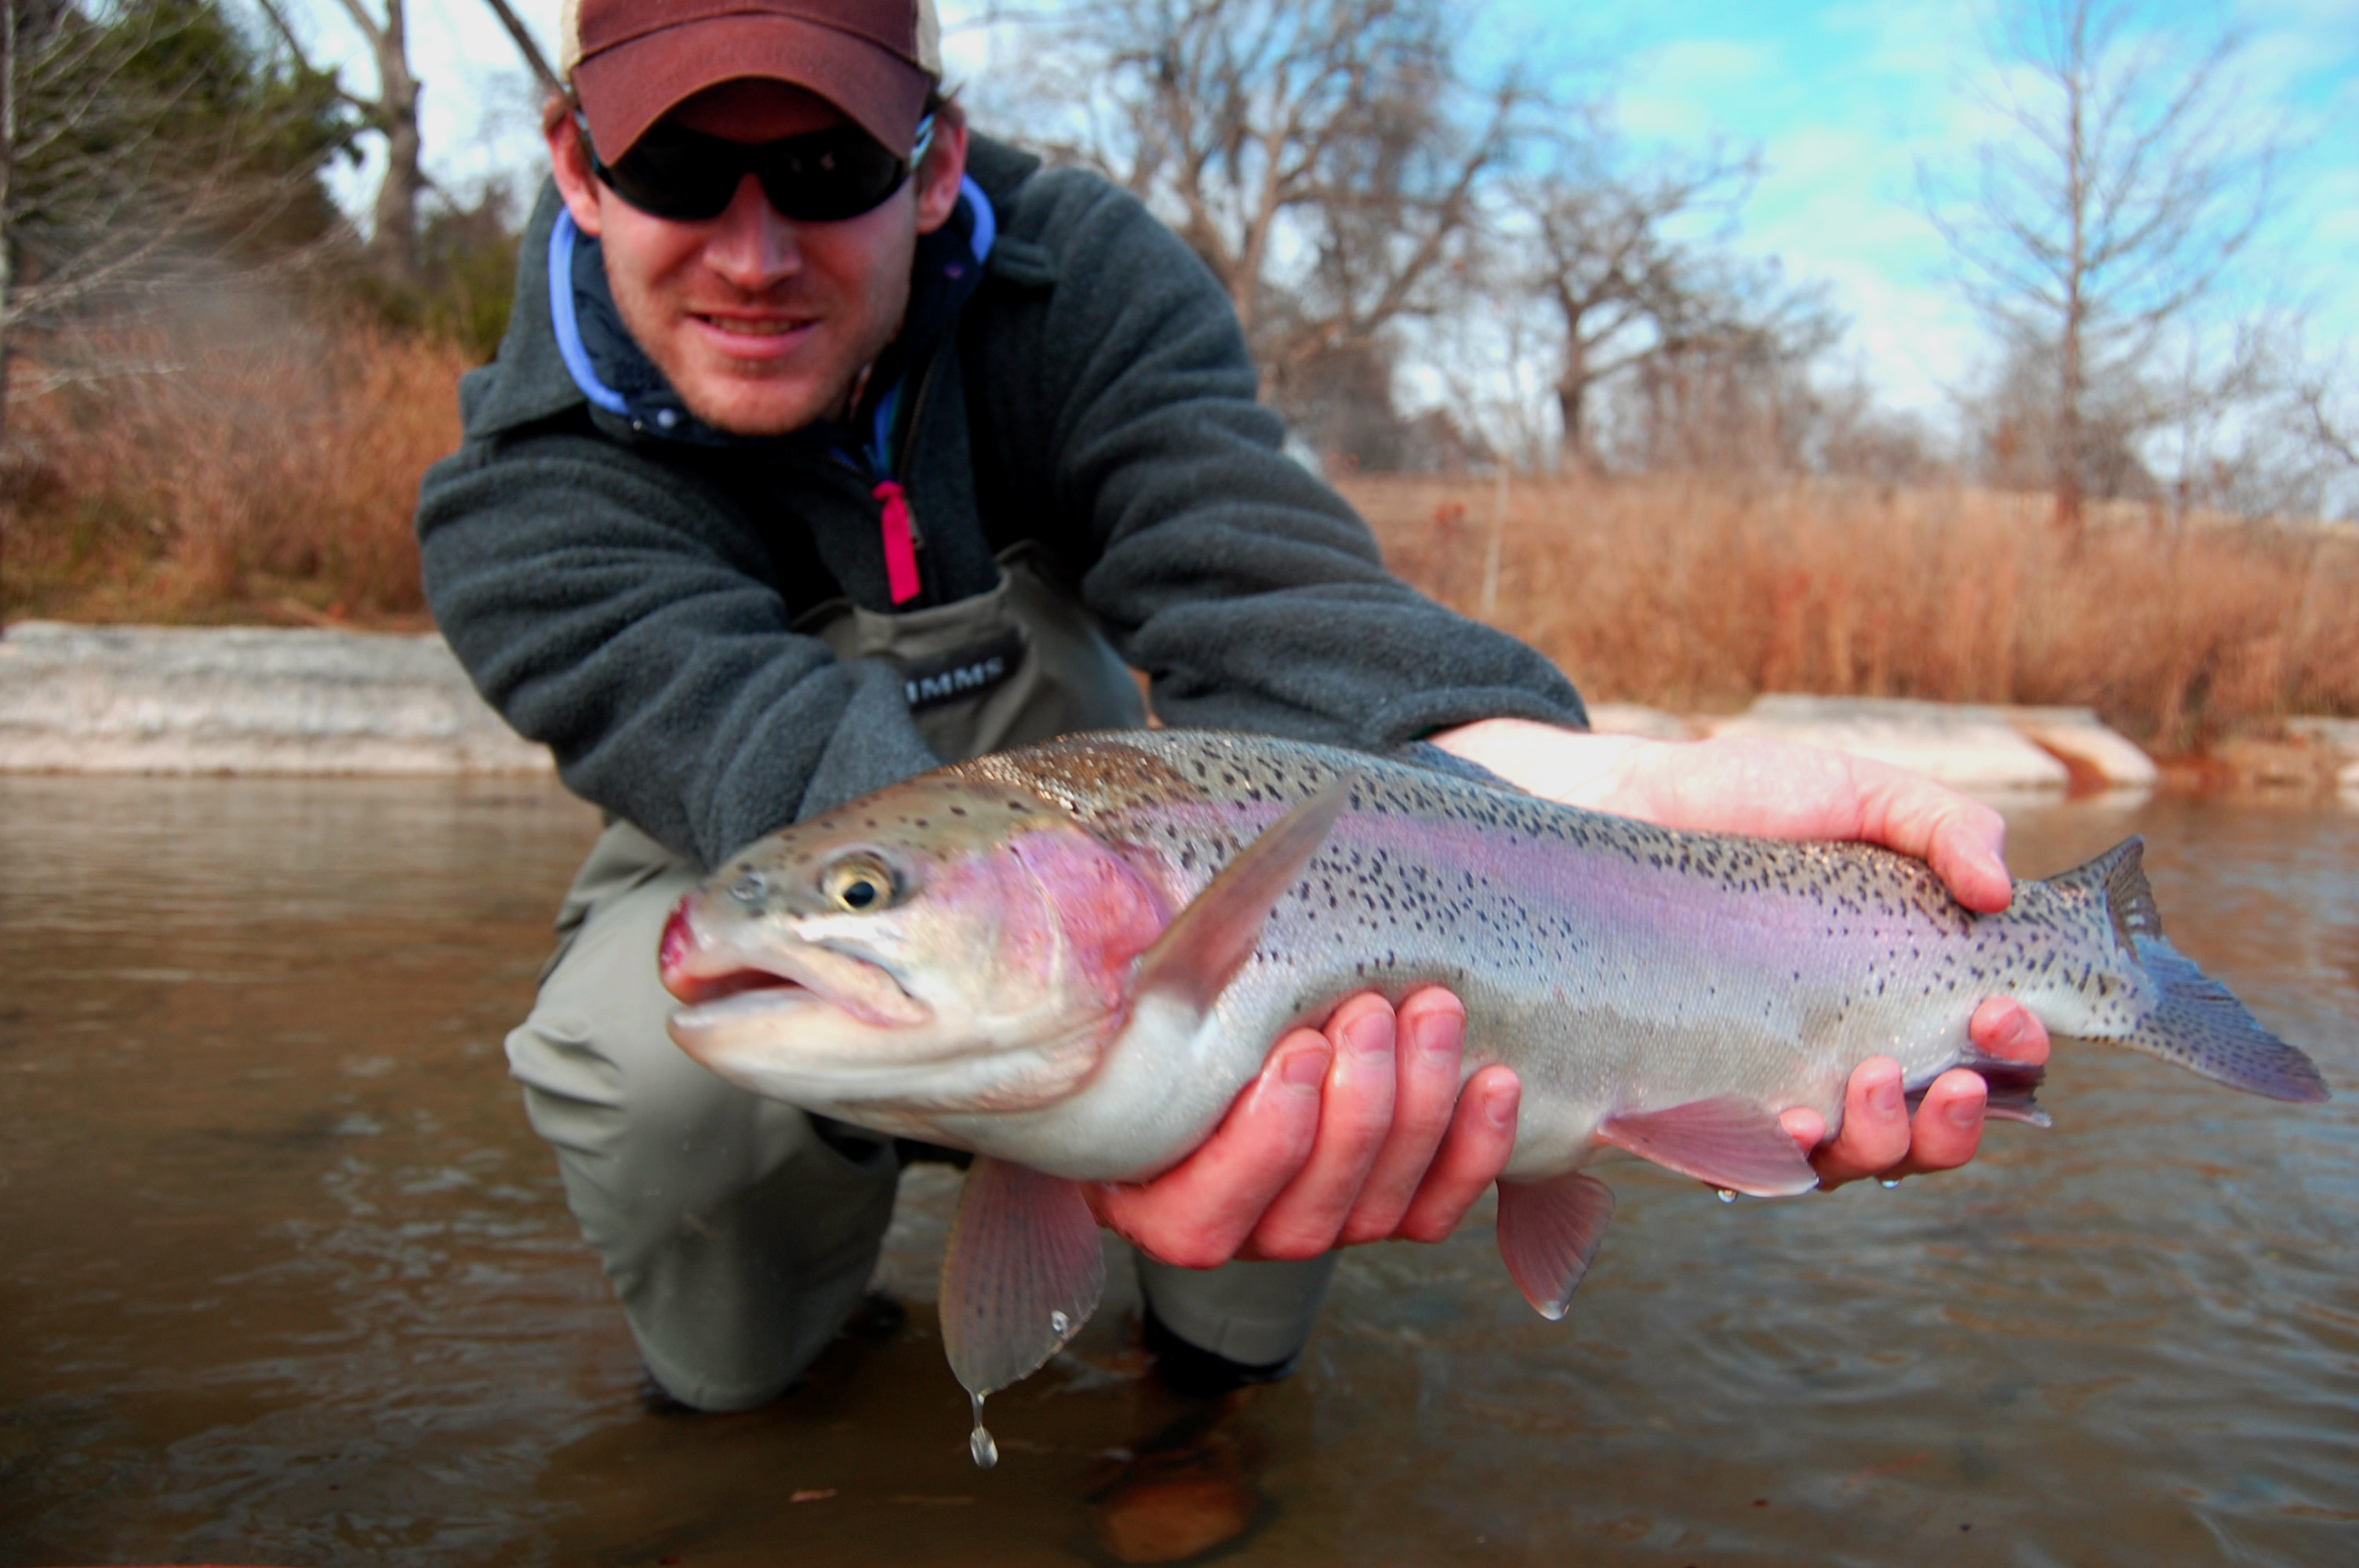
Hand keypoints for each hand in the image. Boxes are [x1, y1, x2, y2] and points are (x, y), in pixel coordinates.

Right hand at [1084, 987, 1516, 1267]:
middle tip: (1368, 1013)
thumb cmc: (1158, 1024)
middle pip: (1312, 1213)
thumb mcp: (1130, 1014)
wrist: (1210, 1034)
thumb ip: (1145, 992)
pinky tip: (1496, 1081)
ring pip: (1382, 1204)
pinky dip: (1476, 1149)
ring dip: (1419, 1106)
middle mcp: (1245, 1232)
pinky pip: (1440, 1207)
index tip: (1297, 1049)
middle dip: (1357, 1107)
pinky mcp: (1387, 1211)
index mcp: (1157, 1203)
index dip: (1264, 1143)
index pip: (1206, 1215)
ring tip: (1432, 1012)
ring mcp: (1322, 1225)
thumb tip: (1157, 931)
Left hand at [1430, 718, 2051, 1186]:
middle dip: (1956, 1126)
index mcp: (1897, 994)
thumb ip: (1943, 824)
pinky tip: (1793, 1121)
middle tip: (1956, 1078)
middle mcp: (1841, 1054)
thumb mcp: (1859, 793)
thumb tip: (2002, 890)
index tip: (2005, 1019)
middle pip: (1925, 1136)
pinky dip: (1782, 1155)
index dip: (2010, 1059)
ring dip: (1880, 1141)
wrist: (1617, 799)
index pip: (1978, 1059)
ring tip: (1870, 1082)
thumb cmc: (1744, 799)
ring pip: (1848, 1161)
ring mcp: (1769, 1084)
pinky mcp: (1692, 1100)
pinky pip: (1744, 1161)